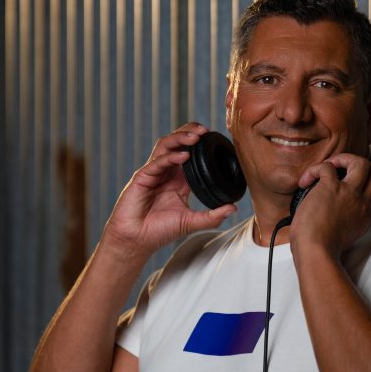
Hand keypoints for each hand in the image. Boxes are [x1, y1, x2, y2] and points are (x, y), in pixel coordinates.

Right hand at [103, 124, 236, 255]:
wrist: (136, 241)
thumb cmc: (159, 231)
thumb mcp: (190, 222)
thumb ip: (212, 216)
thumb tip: (233, 208)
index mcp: (177, 180)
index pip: (188, 153)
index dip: (199, 143)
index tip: (213, 138)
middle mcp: (165, 172)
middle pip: (176, 143)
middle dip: (189, 133)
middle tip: (204, 130)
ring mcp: (152, 173)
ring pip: (165, 147)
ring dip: (180, 139)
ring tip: (195, 137)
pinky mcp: (141, 178)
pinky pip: (157, 163)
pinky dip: (170, 157)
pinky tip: (183, 156)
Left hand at [289, 155, 370, 258]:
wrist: (316, 251)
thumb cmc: (322, 249)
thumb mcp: (344, 236)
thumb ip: (345, 221)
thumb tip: (330, 210)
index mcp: (365, 214)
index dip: (362, 181)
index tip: (347, 181)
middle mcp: (362, 202)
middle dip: (358, 164)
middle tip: (340, 168)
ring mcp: (349, 193)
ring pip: (360, 162)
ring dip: (342, 159)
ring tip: (326, 168)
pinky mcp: (331, 187)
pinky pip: (326, 166)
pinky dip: (314, 169)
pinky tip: (305, 180)